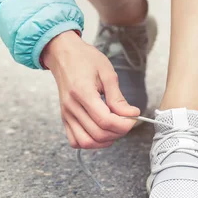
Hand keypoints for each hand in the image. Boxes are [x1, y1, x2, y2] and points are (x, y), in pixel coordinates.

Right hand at [43, 31, 139, 148]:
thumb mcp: (107, 73)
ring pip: (86, 142)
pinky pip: (75, 141)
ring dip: (105, 140)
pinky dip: (90, 142)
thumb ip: (118, 98)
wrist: (63, 55)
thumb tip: (131, 115)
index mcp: (82, 93)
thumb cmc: (85, 59)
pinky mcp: (64, 118)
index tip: (134, 117)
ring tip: (115, 128)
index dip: (124, 124)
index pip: (105, 120)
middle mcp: (71, 107)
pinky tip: (100, 132)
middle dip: (118, 132)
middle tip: (127, 121)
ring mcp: (66, 115)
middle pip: (98, 134)